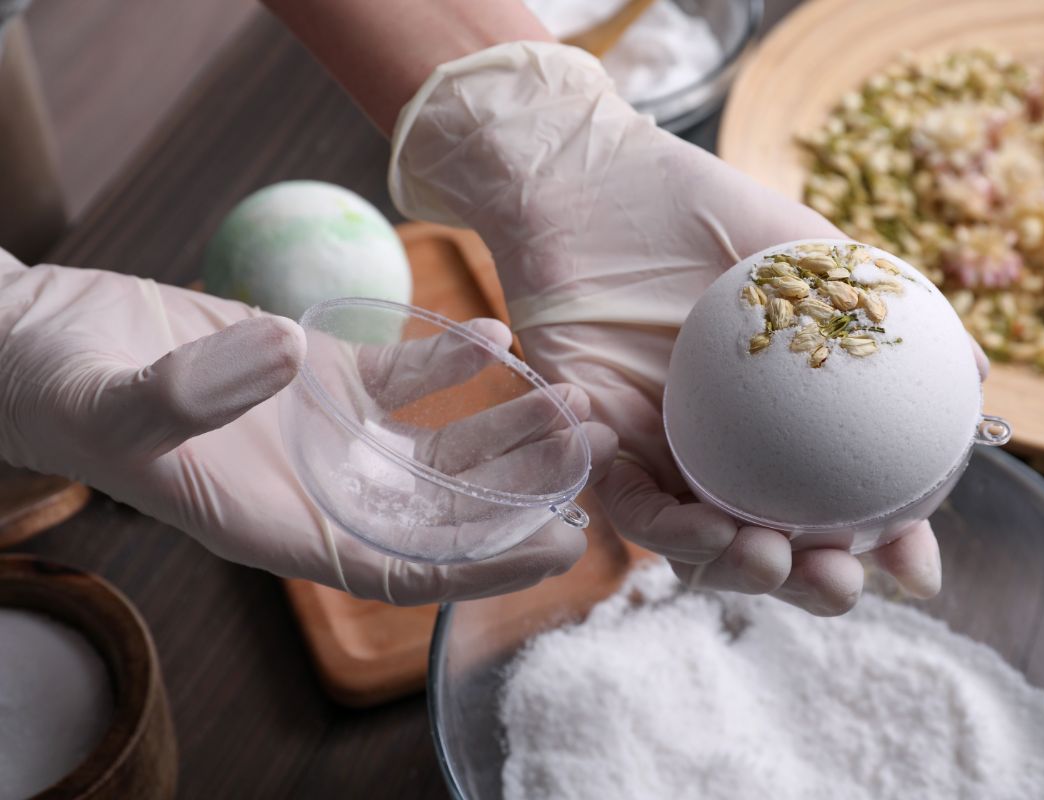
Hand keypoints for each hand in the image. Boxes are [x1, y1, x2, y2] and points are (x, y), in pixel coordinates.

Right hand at [0, 250, 614, 603]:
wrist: (45, 343)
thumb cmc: (59, 391)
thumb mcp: (107, 402)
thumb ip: (187, 394)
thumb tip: (273, 353)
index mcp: (277, 528)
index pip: (401, 570)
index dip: (482, 567)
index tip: (560, 546)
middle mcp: (318, 490)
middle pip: (443, 511)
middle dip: (522, 491)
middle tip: (597, 453)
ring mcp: (327, 435)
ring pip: (437, 447)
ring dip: (506, 428)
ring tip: (573, 400)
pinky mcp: (320, 377)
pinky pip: (402, 380)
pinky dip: (450, 362)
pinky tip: (498, 336)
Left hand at [390, 43, 987, 613]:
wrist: (585, 175)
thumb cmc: (689, 207)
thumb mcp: (801, 249)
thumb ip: (879, 306)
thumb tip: (980, 375)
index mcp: (781, 419)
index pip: (840, 503)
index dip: (883, 550)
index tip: (918, 570)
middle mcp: (723, 448)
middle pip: (772, 546)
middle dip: (811, 587)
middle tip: (841, 582)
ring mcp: (658, 453)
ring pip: (697, 545)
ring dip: (736, 569)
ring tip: (771, 557)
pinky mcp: (593, 445)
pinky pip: (623, 500)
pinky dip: (655, 516)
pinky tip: (696, 513)